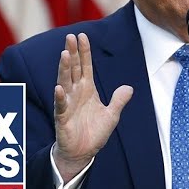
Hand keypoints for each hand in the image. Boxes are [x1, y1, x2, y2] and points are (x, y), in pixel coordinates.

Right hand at [52, 32, 133, 182]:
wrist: (83, 153)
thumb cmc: (94, 132)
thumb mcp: (112, 115)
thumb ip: (119, 101)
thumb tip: (129, 88)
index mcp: (87, 90)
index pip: (85, 66)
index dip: (84, 52)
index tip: (82, 36)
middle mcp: (76, 93)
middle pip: (74, 69)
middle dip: (73, 53)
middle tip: (70, 36)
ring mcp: (68, 104)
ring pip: (65, 82)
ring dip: (65, 68)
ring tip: (65, 54)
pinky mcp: (62, 118)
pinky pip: (61, 106)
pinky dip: (60, 97)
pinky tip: (59, 88)